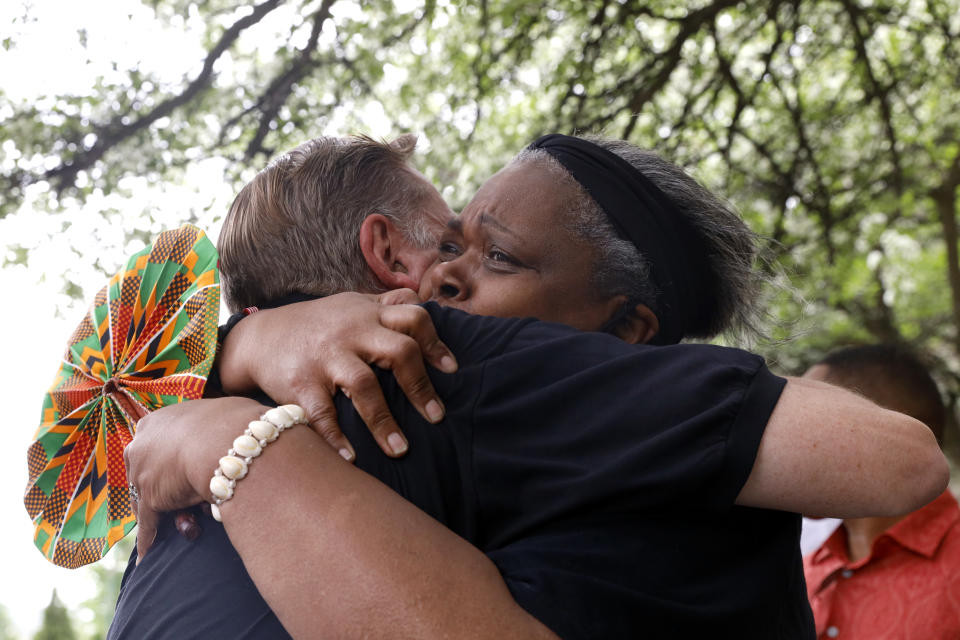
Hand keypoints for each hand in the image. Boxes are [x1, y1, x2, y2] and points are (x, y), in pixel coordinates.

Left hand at [125, 397, 266, 560]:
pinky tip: (147, 554)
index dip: (173, 462)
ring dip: (170, 513)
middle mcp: (143, 443)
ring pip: (151, 498)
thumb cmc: (240, 423)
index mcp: (160, 420)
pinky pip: (148, 523)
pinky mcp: (150, 499)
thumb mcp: (230, 415)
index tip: (185, 473)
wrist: (231, 440)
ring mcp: (142, 472)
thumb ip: (226, 423)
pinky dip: (149, 539)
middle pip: (150, 473)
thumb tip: (252, 425)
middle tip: (189, 503)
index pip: (159, 446)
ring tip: (190, 525)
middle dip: (168, 490)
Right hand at [217, 291, 457, 460]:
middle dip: (421, 386)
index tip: (452, 370)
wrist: (259, 338)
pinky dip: (336, 438)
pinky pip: (322, 414)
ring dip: (384, 422)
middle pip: (399, 351)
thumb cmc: (318, 324)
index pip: (414, 318)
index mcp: (368, 315)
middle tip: (437, 417)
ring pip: (364, 386)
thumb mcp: (351, 304)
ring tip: (400, 450)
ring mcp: (325, 358)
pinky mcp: (299, 383)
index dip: (436, 343)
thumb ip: (386, 304)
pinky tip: (351, 459)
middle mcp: (351, 333)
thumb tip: (423, 300)